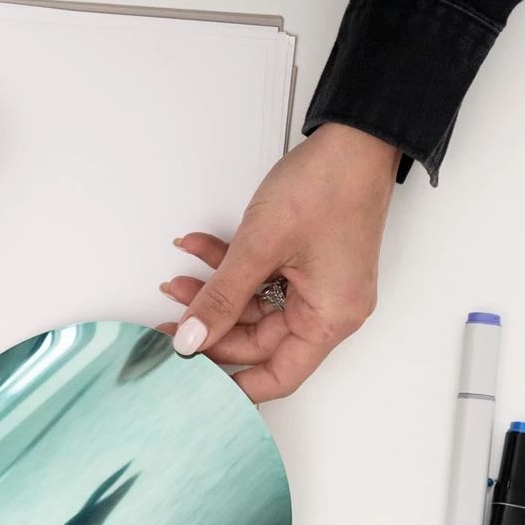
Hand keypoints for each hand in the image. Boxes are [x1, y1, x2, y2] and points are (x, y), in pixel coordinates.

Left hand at [158, 123, 400, 401]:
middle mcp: (329, 307)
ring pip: (254, 306)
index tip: (196, 388)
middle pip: (259, 340)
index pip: (279, 375)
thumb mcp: (260, 247)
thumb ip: (221, 298)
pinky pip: (262, 278)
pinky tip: (198, 250)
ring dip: (214, 293)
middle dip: (210, 328)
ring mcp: (318, 284)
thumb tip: (192, 337)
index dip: (235, 386)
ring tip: (176, 282)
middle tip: (169, 325)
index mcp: (331, 318)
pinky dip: (230, 267)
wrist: (355, 136)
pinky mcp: (307, 261)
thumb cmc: (329, 185)